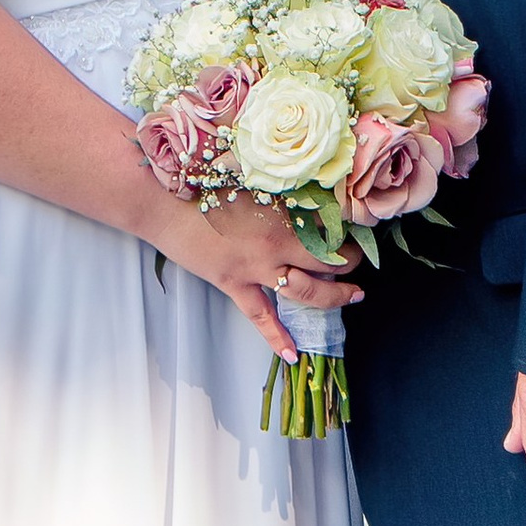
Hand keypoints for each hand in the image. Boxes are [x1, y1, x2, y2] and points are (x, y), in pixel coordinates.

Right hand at [154, 189, 359, 359]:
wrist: (164, 200)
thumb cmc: (201, 178)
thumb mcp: (249, 171)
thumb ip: (280, 178)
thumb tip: (305, 175)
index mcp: (284, 211)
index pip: (332, 225)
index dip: (351, 227)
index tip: (361, 226)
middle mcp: (278, 244)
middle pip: (328, 261)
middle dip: (351, 264)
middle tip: (360, 263)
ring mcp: (256, 268)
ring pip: (306, 292)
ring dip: (334, 297)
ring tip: (354, 296)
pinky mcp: (234, 284)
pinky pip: (261, 317)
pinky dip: (277, 337)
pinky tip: (293, 354)